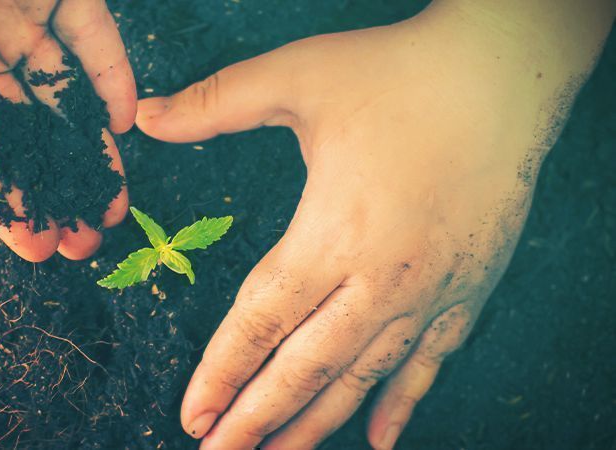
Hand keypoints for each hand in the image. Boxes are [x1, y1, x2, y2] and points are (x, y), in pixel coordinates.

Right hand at [0, 0, 133, 260]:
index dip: (2, 199)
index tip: (38, 247)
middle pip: (19, 129)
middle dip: (55, 185)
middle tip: (89, 239)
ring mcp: (10, 10)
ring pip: (57, 91)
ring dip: (88, 145)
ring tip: (115, 201)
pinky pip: (85, 33)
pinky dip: (105, 72)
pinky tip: (120, 118)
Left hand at [137, 1, 611, 447]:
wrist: (504, 75)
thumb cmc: (399, 73)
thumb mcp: (296, 77)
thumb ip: (215, 104)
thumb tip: (147, 116)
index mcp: (330, 234)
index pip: (261, 323)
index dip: (222, 373)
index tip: (193, 416)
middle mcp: (380, 278)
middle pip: (306, 368)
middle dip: (258, 418)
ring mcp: (430, 291)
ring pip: (362, 377)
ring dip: (316, 423)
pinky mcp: (469, 290)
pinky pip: (430, 363)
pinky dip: (401, 404)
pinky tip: (378, 440)